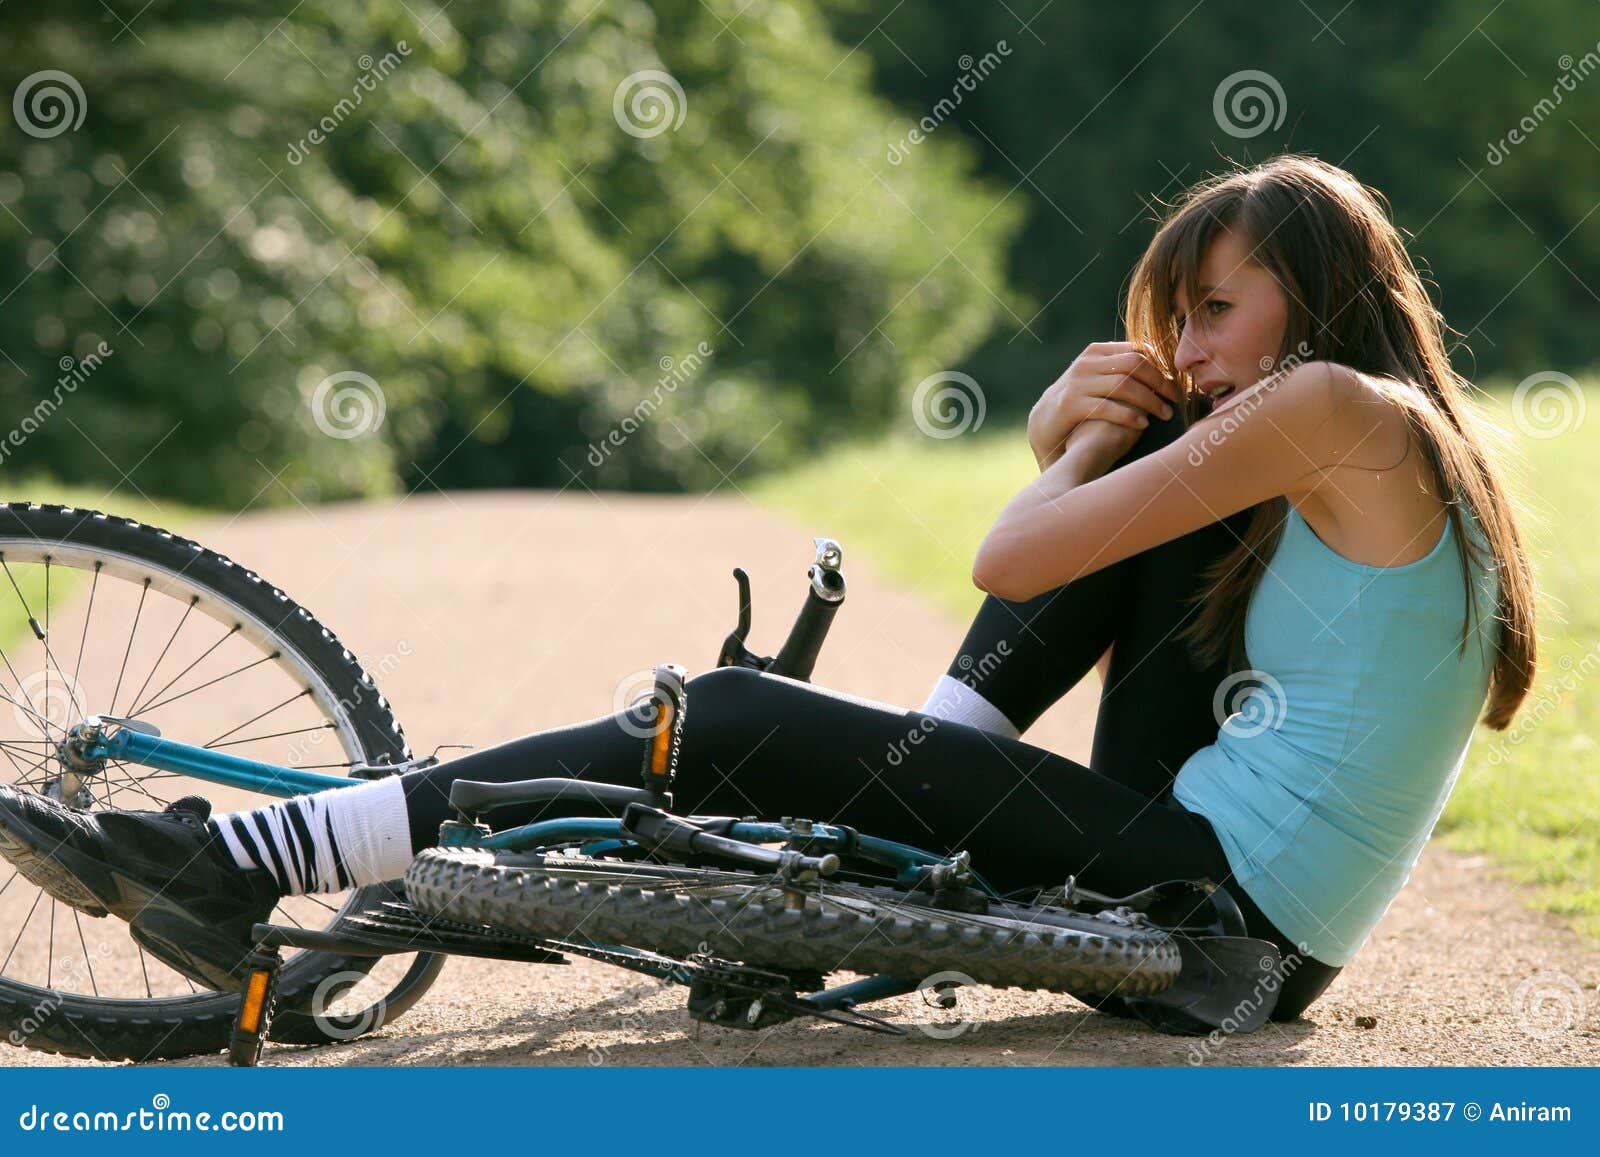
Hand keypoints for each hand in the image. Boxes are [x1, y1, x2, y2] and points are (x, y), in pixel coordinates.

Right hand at [1028, 341, 1179, 469]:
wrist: (1043, 426)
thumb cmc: (1080, 403)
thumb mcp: (1097, 379)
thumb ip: (1119, 370)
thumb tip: (1158, 365)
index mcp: (1096, 353)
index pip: (1136, 351)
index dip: (1160, 367)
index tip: (1174, 384)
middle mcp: (1086, 364)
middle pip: (1134, 364)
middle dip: (1159, 381)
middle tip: (1175, 399)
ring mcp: (1077, 383)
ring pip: (1124, 385)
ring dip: (1150, 400)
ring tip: (1165, 414)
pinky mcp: (1071, 405)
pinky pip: (1107, 407)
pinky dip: (1129, 415)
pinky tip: (1143, 424)